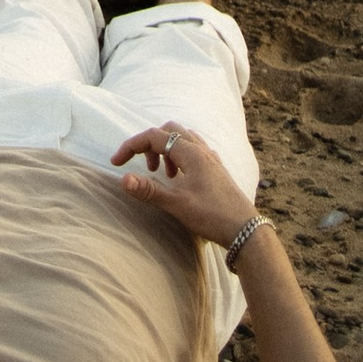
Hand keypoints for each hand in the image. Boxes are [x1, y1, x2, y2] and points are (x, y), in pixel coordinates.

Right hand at [110, 123, 255, 246]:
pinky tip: (181, 178)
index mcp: (190, 152)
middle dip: (150, 144)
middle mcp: (202, 149)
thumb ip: (149, 190)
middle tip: (145, 168)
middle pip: (169, 130)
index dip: (131, 146)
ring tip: (163, 175)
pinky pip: (195, 150)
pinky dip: (180, 156)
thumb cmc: (212, 216)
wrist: (246, 231)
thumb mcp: (177, 204)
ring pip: (184, 139)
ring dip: (166, 150)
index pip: (153, 136)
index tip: (116, 162)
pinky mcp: (217, 169)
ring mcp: (212, 158)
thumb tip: (122, 179)